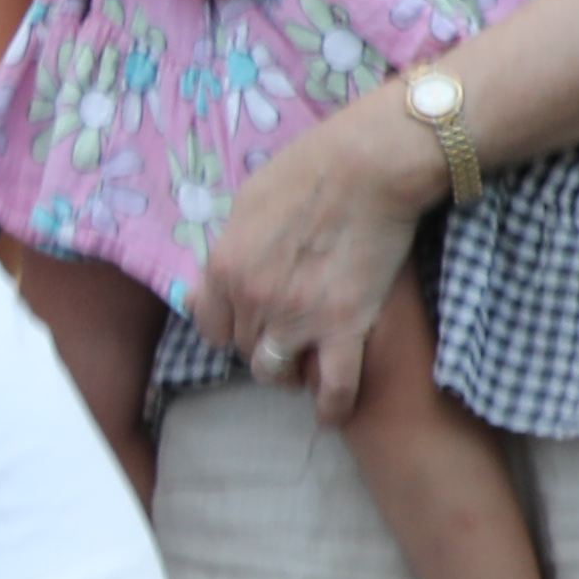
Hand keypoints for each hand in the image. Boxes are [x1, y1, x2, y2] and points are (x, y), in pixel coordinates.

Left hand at [188, 93, 431, 415]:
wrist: (369, 165)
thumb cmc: (311, 168)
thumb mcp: (249, 200)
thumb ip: (233, 243)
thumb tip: (227, 267)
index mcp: (224, 267)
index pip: (210, 327)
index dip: (230, 326)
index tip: (248, 321)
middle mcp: (253, 301)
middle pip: (245, 349)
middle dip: (262, 343)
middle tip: (286, 333)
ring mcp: (297, 319)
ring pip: (276, 372)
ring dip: (288, 371)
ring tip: (304, 363)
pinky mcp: (345, 327)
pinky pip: (333, 386)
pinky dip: (332, 405)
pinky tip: (331, 413)